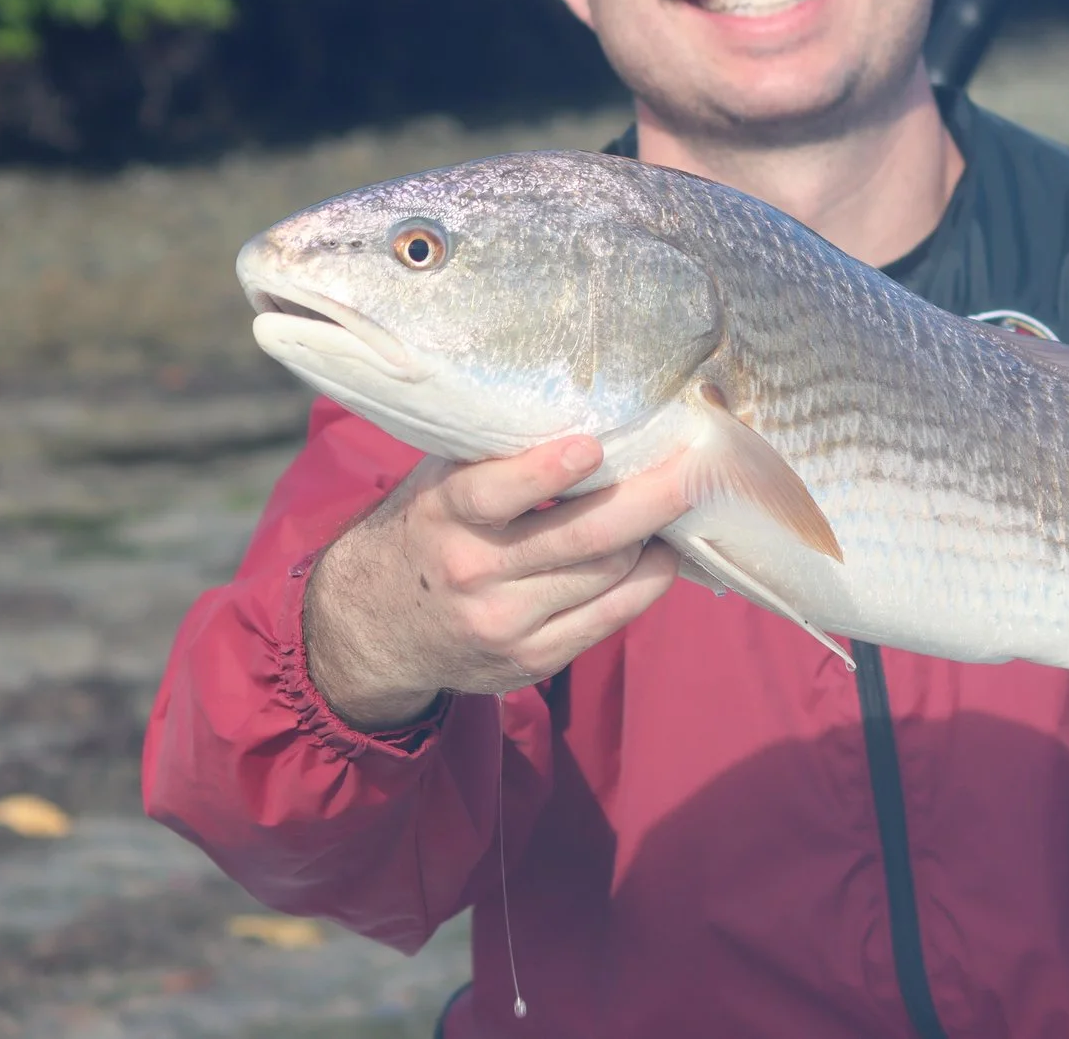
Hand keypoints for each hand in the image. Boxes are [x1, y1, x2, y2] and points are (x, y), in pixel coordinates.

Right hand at [303, 436, 688, 728]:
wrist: (373, 627)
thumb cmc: (427, 530)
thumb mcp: (438, 483)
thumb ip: (495, 454)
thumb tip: (588, 407)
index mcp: (444, 515)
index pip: (495, 492)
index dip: (547, 470)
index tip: (593, 446)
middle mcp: (473, 572)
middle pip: (583, 538)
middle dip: (649, 500)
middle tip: (695, 469)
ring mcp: (504, 623)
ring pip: (607, 575)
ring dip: (652, 537)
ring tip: (674, 505)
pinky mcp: (531, 661)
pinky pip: (610, 618)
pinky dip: (646, 581)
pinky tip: (659, 553)